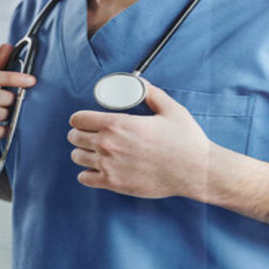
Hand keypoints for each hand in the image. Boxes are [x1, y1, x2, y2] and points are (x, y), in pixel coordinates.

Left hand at [68, 83, 212, 199]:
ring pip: (77, 157)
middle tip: (90, 133)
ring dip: (83, 152)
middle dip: (80, 133)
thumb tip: (141, 84)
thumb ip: (152, 94)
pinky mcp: (114, 184)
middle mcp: (108, 145)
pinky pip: (84, 178)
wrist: (194, 170)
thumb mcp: (171, 109)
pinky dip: (88, 173)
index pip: (79, 119)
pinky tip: (98, 168)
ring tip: (94, 150)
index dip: (81, 117)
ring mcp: (109, 166)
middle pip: (75, 137)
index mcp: (118, 124)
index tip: (86, 120)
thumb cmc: (184, 140)